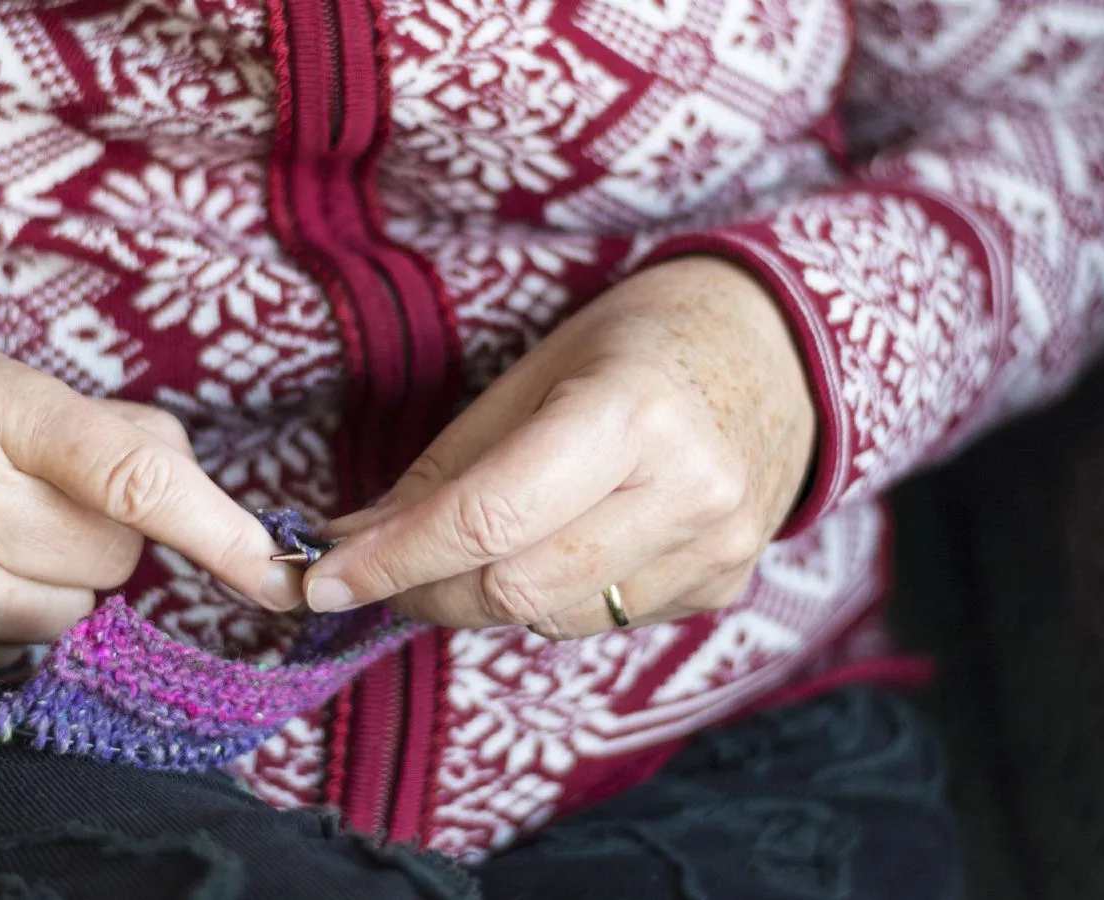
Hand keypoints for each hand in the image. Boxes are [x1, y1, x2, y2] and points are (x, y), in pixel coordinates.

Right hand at [0, 343, 301, 679]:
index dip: (219, 530)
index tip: (277, 574)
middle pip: (113, 564)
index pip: (133, 479)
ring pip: (68, 620)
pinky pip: (8, 658)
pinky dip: (2, 624)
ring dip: (55, 589)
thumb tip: (210, 506)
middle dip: (103, 543)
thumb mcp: (9, 382)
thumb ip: (119, 433)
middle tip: (41, 507)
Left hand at [302, 256, 815, 637]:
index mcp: (629, 414)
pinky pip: (601, 620)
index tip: (324, 579)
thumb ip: (449, 466)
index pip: (487, 517)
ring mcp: (716, 547)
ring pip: (553, 619)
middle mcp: (686, 490)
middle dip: (426, 588)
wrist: (780, 351)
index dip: (394, 558)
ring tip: (475, 548)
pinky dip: (551, 598)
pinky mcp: (723, 585)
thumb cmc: (639, 345)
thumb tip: (355, 540)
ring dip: (485, 597)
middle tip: (381, 569)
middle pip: (515, 588)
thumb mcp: (537, 373)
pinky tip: (558, 547)